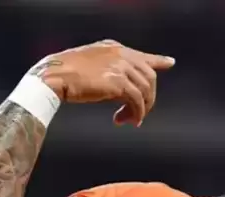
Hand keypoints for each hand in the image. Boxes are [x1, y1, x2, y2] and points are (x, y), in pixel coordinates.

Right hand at [29, 40, 174, 126]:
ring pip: (145, 90)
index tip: (169, 63)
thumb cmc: (65, 74)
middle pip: (149, 77)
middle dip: (147, 98)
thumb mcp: (90, 63)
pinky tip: (127, 120)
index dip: (158, 60)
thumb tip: (120, 87)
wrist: (55, 76)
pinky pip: (137, 101)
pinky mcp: (118, 83)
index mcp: (114, 48)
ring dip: (140, 109)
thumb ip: (108, 69)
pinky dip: (136, 113)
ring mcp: (121, 67)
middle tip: (138, 114)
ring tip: (129, 120)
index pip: (142, 55)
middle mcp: (121, 55)